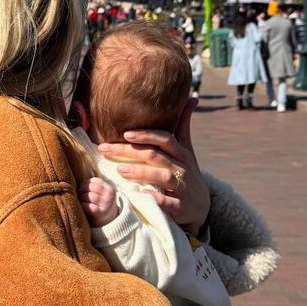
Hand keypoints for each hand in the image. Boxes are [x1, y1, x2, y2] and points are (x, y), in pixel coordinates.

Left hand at [78, 178, 118, 227]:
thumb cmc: (99, 204)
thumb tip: (73, 179)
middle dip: (82, 190)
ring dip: (82, 197)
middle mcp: (109, 195)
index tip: (80, 188)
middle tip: (78, 194)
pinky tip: (81, 206)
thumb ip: (91, 187)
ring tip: (79, 200)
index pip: (94, 180)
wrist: (108, 221)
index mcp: (108, 188)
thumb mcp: (100, 193)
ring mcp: (105, 204)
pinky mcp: (100, 213)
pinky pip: (90, 206)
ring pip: (90, 196)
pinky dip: (84, 205)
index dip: (85, 183)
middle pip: (91, 187)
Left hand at [96, 98, 209, 235]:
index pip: (165, 138)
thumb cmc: (187, 172)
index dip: (147, 135)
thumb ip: (183, 125)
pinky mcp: (180, 207)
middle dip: (129, 151)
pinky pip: (167, 202)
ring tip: (119, 169)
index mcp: (181, 153)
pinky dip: (155, 198)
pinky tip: (141, 193)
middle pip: (155, 156)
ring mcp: (181, 188)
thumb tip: (192, 98)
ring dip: (140, 172)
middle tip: (105, 149)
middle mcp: (181, 168)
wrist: (201, 206)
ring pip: (161, 177)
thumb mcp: (187, 149)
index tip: (125, 133)